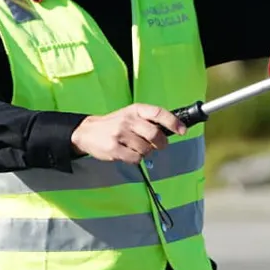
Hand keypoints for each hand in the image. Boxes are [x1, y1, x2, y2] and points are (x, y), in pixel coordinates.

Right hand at [70, 104, 186, 163]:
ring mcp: (120, 134)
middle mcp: (128, 120)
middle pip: (155, 134)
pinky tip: (128, 153)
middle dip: (161, 143)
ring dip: (145, 152)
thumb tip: (172, 129)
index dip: (173, 122)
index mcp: (135, 110)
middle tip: (160, 146)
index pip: (158, 113)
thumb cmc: (114, 124)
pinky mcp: (114, 148)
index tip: (182, 130)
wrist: (87, 131)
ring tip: (136, 148)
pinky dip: (136, 159)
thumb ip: (149, 120)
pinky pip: (135, 158)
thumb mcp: (131, 115)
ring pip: (146, 149)